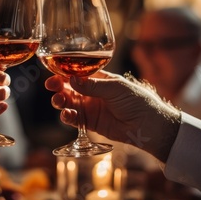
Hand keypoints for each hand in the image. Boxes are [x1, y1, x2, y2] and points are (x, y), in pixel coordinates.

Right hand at [45, 71, 180, 161]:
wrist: (149, 125)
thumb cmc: (137, 101)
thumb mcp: (116, 89)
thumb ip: (93, 86)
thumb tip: (72, 79)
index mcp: (100, 79)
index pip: (77, 74)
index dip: (64, 73)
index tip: (53, 74)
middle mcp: (93, 92)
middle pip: (69, 88)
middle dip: (58, 87)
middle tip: (52, 87)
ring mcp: (91, 108)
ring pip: (69, 103)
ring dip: (61, 101)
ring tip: (59, 102)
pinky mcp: (91, 123)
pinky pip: (75, 119)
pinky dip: (67, 117)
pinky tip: (66, 115)